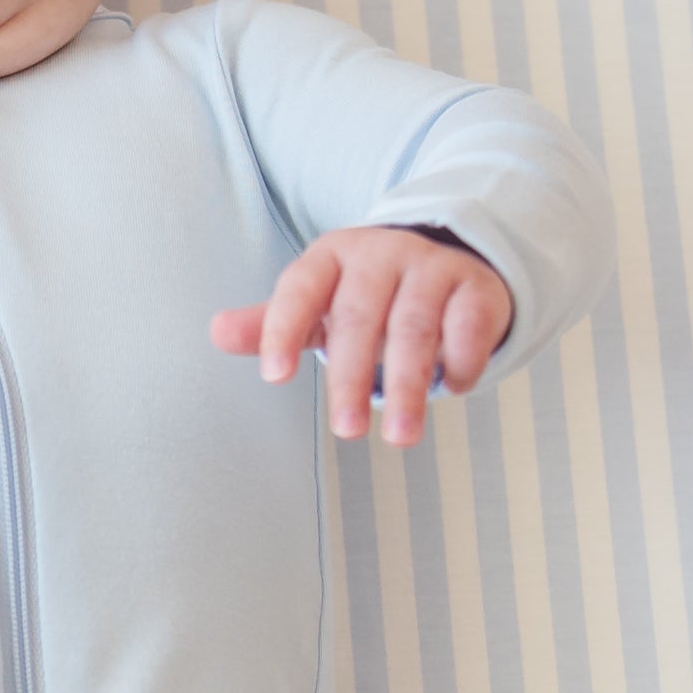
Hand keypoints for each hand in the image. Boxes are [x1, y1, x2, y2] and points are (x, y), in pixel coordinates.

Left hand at [208, 224, 512, 445]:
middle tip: (346, 431)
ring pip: (416, 327)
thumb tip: (216, 332)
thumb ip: (270, 323)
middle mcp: (381, 255)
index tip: (274, 377)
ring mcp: (431, 268)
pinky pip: (468, 325)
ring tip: (401, 437)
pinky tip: (452, 388)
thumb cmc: (368, 293)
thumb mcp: (318, 303)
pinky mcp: (476, 288)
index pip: (299, 289)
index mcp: (331, 257)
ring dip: (408, 386)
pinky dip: (460, 362)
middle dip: (351, 377)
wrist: (449, 258)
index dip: (283, 329)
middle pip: (360, 317)